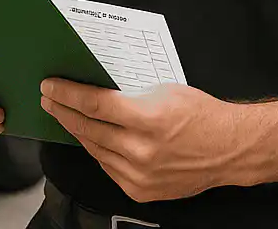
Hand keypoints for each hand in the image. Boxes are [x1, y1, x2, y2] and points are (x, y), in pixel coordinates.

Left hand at [39, 79, 245, 202]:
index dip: (68, 95)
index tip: (50, 87)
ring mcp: (140, 175)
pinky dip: (98, 151)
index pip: (95, 105)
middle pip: (89, 128)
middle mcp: (142, 150)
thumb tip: (98, 89)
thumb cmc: (201, 114)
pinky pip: (108, 167)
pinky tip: (91, 138)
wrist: (228, 149)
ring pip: (95, 149)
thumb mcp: (165, 90)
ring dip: (77, 131)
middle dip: (64, 111)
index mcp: (149, 119)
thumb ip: (130, 94)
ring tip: (65, 116)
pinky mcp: (140, 191)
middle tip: (49, 99)